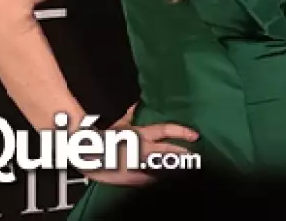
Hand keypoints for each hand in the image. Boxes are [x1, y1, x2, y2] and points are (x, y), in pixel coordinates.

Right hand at [83, 104, 199, 185]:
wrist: (89, 155)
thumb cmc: (105, 138)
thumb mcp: (119, 125)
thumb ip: (130, 116)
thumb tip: (136, 105)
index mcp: (143, 133)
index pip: (167, 129)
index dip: (183, 132)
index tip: (195, 136)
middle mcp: (145, 148)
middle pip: (170, 150)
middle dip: (184, 153)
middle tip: (194, 156)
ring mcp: (141, 163)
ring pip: (164, 166)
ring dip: (175, 167)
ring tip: (185, 169)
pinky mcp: (135, 177)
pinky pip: (152, 179)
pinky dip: (159, 179)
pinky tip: (167, 180)